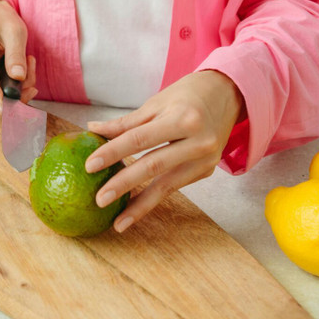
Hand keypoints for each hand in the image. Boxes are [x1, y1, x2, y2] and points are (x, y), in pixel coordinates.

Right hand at [0, 0, 37, 111]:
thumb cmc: (2, 21)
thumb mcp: (15, 31)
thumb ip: (16, 53)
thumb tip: (18, 77)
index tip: (4, 106)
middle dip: (13, 92)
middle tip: (32, 74)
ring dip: (17, 89)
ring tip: (29, 65)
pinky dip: (14, 88)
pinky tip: (23, 71)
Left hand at [84, 70, 244, 232]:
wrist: (228, 96)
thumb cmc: (187, 96)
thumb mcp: (156, 103)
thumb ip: (126, 122)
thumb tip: (92, 129)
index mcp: (183, 118)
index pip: (139, 139)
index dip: (112, 152)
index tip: (90, 166)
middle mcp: (198, 141)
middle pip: (153, 165)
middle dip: (124, 184)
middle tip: (100, 199)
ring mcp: (205, 159)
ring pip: (166, 186)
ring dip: (140, 205)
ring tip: (118, 222)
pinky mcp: (206, 171)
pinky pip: (174, 186)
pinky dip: (153, 198)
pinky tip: (135, 210)